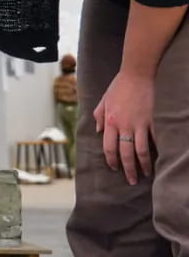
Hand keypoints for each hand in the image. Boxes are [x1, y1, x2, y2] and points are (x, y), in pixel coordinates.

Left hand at [94, 70, 154, 184]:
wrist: (136, 76)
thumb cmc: (118, 87)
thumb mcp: (103, 101)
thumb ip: (99, 116)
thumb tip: (99, 132)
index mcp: (110, 121)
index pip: (109, 147)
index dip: (111, 160)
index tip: (114, 168)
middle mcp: (124, 125)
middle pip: (125, 153)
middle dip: (128, 169)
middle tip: (130, 180)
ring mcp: (139, 124)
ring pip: (141, 151)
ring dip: (143, 165)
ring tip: (144, 174)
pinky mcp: (152, 122)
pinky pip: (154, 140)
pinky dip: (156, 151)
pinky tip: (157, 160)